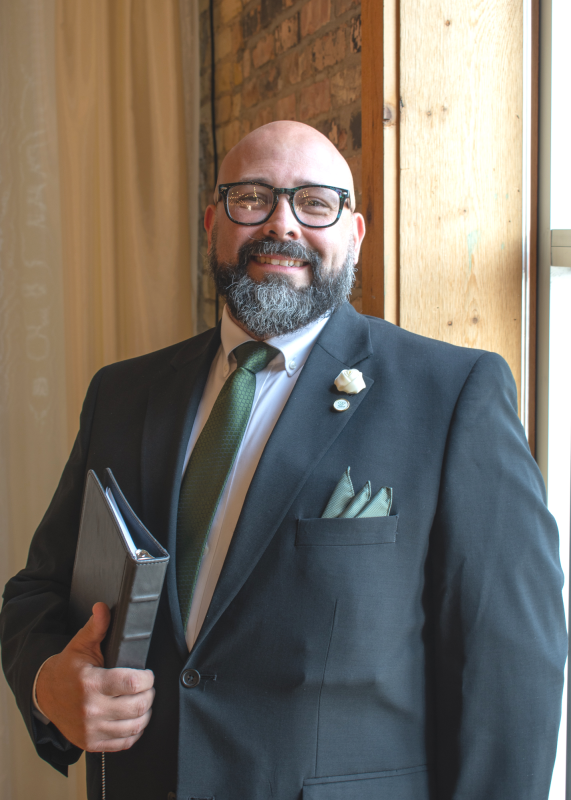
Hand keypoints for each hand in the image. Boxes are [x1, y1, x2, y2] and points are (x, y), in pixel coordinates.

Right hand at [35, 602, 154, 751]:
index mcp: (91, 683)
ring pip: (134, 726)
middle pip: (137, 706)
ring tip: (143, 701)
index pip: (132, 683)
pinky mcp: (91, 743)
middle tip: (147, 687)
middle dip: (149, 694)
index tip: (147, 674)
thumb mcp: (81, 644)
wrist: (46, 695)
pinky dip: (135, 731)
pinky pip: (124, 743)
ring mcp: (91, 730)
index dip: (147, 678)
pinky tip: (134, 719)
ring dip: (145, 713)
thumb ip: (97, 626)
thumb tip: (102, 607)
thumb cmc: (68, 668)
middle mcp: (91, 709)